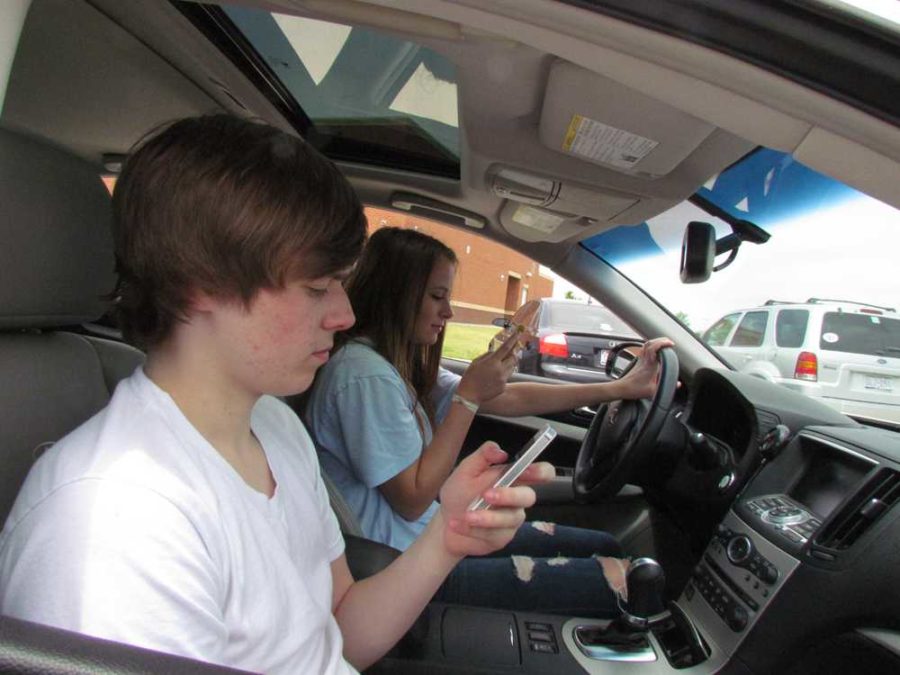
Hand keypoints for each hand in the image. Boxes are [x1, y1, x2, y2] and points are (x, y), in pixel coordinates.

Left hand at [438, 442, 552, 557]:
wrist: (445, 521)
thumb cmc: (460, 493)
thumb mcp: (466, 470)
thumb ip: (483, 456)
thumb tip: (500, 451)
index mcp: (513, 478)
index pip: (541, 473)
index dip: (541, 472)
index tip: (526, 470)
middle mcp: (517, 499)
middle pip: (529, 497)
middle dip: (509, 496)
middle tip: (487, 495)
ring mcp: (511, 520)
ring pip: (510, 519)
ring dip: (487, 517)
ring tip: (466, 515)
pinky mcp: (501, 538)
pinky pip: (493, 534)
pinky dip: (472, 529)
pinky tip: (456, 524)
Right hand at [456, 331, 518, 403]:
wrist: (469, 395)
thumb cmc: (470, 377)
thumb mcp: (476, 362)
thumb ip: (487, 355)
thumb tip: (496, 352)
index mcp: (492, 362)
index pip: (506, 348)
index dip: (513, 340)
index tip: (517, 334)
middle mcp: (500, 370)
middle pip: (513, 358)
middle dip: (513, 354)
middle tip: (511, 351)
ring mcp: (502, 379)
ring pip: (511, 368)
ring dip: (508, 364)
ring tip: (498, 366)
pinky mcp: (503, 387)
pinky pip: (506, 377)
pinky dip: (503, 375)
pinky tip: (493, 378)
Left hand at [618, 337, 674, 399]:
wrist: (622, 388)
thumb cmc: (635, 390)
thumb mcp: (653, 391)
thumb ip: (666, 387)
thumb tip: (678, 384)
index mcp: (649, 365)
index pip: (654, 348)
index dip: (662, 343)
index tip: (671, 344)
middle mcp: (644, 360)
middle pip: (650, 343)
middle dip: (661, 340)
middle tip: (669, 343)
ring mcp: (640, 359)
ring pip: (646, 345)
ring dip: (656, 342)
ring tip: (664, 344)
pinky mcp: (638, 361)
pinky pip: (644, 349)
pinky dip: (651, 346)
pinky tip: (656, 350)